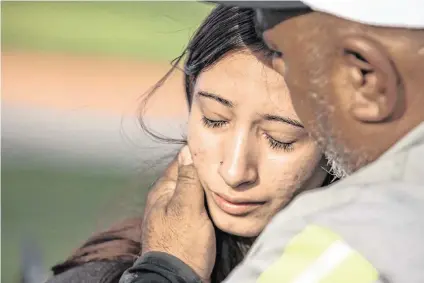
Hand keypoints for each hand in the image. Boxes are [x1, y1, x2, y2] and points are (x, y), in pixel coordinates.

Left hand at [141, 146, 215, 282]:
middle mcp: (167, 199)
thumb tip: (187, 149)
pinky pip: (199, 207)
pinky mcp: (186, 226)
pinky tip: (221, 204)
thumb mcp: (186, 208)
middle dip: (207, 173)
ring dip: (210, 189)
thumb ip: (188, 180)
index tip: (220, 153)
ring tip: (228, 185)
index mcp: (163, 190)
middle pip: (190, 177)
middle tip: (229, 169)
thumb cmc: (181, 245)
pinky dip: (209, 203)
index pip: (182, 161)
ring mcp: (176, 213)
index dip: (200, 155)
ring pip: (196, 192)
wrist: (177, 280)